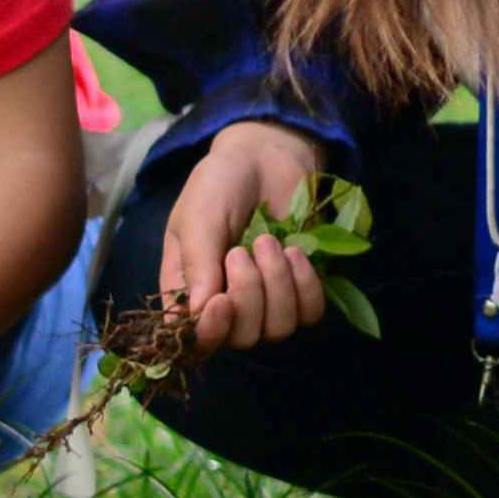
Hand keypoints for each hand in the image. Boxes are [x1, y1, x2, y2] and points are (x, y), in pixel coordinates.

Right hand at [160, 120, 336, 353]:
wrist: (264, 157)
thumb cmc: (219, 186)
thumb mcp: (197, 218)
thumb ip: (196, 264)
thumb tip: (196, 313)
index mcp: (188, 292)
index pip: (197, 339)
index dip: (211, 332)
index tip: (221, 301)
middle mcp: (225, 305)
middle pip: (242, 338)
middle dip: (249, 296)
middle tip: (242, 250)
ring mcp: (267, 301)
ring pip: (278, 328)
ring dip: (278, 285)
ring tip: (269, 242)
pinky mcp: (301, 290)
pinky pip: (310, 313)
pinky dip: (306, 285)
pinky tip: (295, 253)